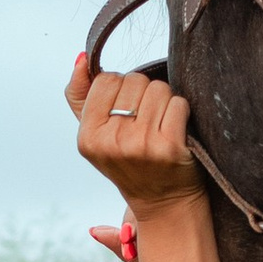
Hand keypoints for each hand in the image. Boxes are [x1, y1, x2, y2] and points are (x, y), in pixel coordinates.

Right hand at [65, 56, 205, 217]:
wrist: (163, 202)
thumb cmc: (128, 161)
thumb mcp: (95, 134)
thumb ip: (81, 95)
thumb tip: (81, 59)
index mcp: (88, 137)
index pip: (107, 79)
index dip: (120, 88)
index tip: (125, 111)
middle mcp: (112, 142)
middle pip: (135, 81)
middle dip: (144, 93)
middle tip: (146, 122)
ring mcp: (142, 145)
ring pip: (159, 89)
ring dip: (164, 101)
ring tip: (160, 126)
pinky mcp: (170, 147)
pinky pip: (179, 104)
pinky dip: (181, 112)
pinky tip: (175, 133)